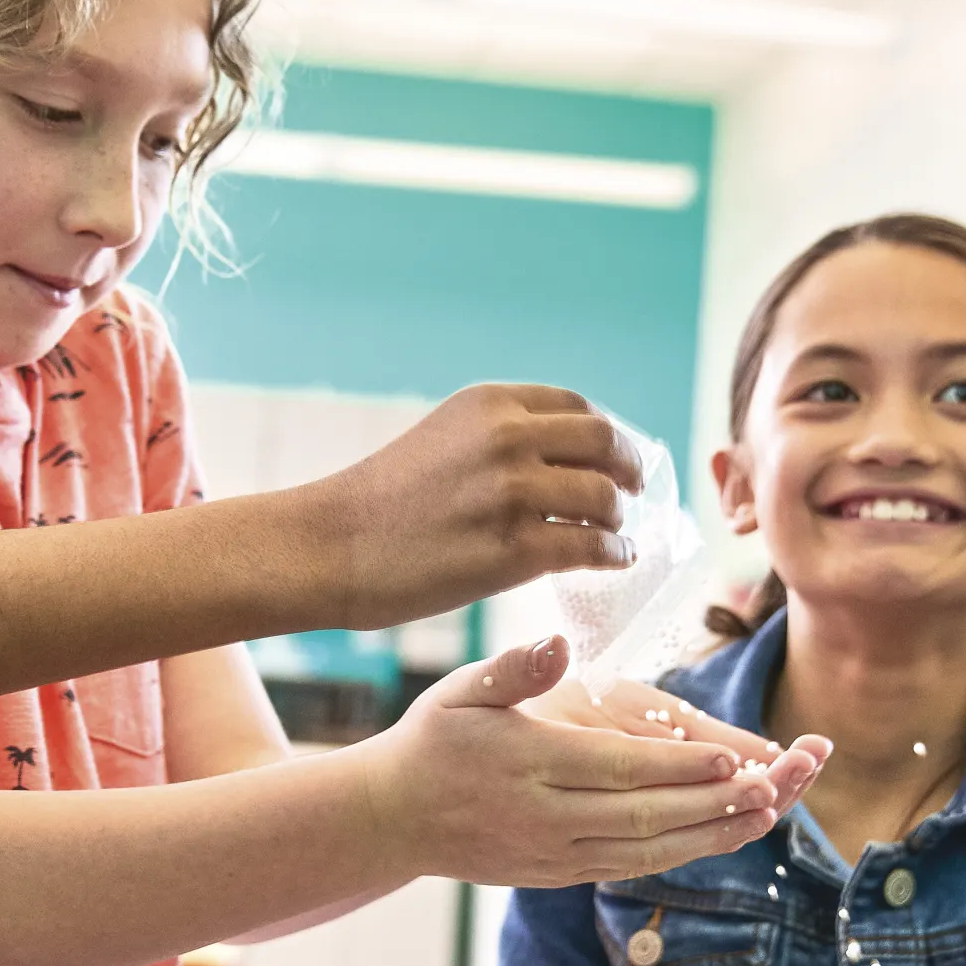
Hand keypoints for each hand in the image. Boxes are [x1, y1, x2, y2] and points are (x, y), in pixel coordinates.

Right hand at [299, 383, 638, 628]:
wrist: (330, 546)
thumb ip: (502, 438)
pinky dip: (613, 554)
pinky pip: (590, 548)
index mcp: (490, 404)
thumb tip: (567, 460)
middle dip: (630, 469)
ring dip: (619, 518)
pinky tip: (613, 560)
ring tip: (616, 533)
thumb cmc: (382, 503)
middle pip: (605, 444)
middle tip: (636, 492)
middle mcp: (506, 438)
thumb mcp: (444, 439)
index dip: (608, 435)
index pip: (578, 408)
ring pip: (604, 498)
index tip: (617, 458)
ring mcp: (511, 493)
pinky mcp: (512, 550)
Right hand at [352, 638, 801, 885]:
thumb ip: (512, 667)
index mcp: (528, 764)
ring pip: (645, 850)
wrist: (392, 819)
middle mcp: (545, 818)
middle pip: (643, 816)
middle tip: (774, 790)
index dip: (678, 767)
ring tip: (767, 816)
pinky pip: (630, 866)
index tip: (732, 756)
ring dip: (710, 836)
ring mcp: (553, 854)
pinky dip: (680, 854)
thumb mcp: (459, 690)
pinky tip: (721, 837)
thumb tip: (558, 644)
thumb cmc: (432, 740)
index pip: (617, 769)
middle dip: (713, 805)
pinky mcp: (559, 874)